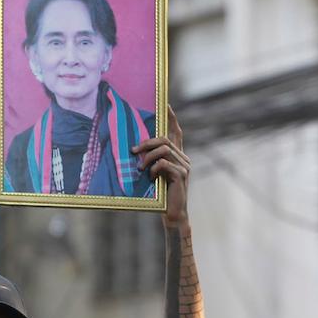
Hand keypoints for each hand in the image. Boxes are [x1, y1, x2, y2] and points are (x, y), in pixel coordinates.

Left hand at [133, 106, 189, 223]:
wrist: (173, 213)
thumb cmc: (161, 194)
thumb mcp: (155, 174)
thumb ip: (152, 161)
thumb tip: (135, 149)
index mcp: (178, 155)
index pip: (176, 131)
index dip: (171, 117)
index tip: (165, 104)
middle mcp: (183, 158)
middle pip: (165, 139)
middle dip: (147, 142)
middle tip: (133, 150)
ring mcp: (184, 166)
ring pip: (163, 150)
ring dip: (148, 157)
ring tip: (140, 168)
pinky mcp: (181, 175)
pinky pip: (164, 163)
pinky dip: (154, 169)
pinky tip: (151, 177)